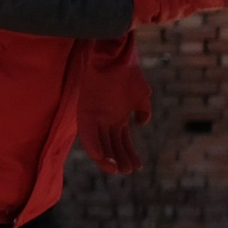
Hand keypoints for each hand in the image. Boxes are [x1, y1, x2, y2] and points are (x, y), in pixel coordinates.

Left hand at [78, 36, 150, 174]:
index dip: (129, 154)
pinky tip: (102, 158)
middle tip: (128, 171)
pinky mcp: (85, 112)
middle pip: (111, 145)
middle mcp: (105, 119)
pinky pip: (87, 134)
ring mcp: (95, 116)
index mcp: (118, 117)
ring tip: (116, 170)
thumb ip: (142, 111)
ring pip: (99, 143)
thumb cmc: (129, 73)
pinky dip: (93, 146)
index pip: (122, 141)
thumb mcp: (141, 95)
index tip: (139, 166)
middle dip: (120, 159)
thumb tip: (142, 123)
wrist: (116, 56)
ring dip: (106, 158)